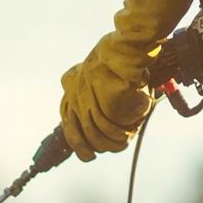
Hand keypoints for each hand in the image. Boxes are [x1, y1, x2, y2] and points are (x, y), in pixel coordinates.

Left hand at [58, 0, 197, 161]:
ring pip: (100, 133)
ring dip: (118, 136)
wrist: (131, 46)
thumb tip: (97, 134)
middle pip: (83, 134)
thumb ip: (95, 101)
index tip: (88, 156)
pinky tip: (134, 122)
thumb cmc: (122, 62)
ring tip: (129, 131)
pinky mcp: (103, 98)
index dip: (78, 144)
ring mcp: (87, 96)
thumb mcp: (100, 80)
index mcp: (71, 88)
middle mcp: (74, 93)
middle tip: (115, 146)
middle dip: (98, 146)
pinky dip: (127, 127)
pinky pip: (115, 126)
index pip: (68, 124)